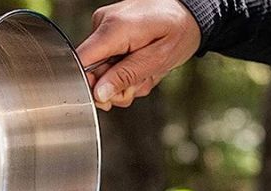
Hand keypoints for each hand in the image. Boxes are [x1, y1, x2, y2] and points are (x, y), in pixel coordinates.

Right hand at [76, 0, 201, 109]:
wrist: (190, 11)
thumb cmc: (180, 29)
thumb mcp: (158, 59)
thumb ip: (126, 76)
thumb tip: (99, 93)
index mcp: (114, 28)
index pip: (80, 62)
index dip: (89, 86)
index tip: (107, 98)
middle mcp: (104, 23)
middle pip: (91, 70)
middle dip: (115, 86)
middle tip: (139, 84)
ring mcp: (105, 25)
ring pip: (102, 69)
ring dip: (124, 79)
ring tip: (146, 71)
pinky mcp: (109, 31)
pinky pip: (108, 60)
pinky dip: (125, 68)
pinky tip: (141, 64)